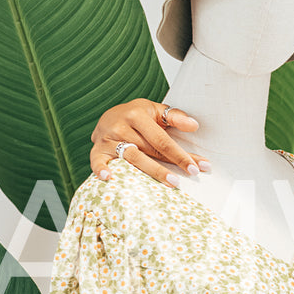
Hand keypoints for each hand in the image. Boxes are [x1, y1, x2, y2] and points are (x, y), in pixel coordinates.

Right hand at [88, 99, 206, 187]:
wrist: (108, 115)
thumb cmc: (137, 116)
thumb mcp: (156, 110)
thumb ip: (175, 116)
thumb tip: (194, 125)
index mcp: (137, 115)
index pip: (162, 139)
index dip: (180, 154)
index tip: (197, 167)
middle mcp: (121, 126)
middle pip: (150, 150)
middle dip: (172, 164)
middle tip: (190, 177)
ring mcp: (108, 139)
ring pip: (131, 158)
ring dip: (152, 171)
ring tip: (171, 183)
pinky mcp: (97, 149)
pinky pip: (96, 160)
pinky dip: (101, 168)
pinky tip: (109, 178)